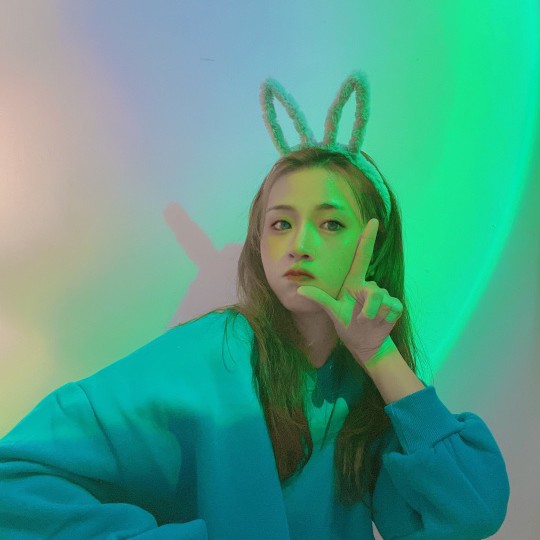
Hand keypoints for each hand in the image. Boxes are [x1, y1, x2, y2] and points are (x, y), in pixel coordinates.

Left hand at [296, 218, 402, 364]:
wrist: (364, 342)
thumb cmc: (346, 323)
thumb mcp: (332, 312)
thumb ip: (320, 299)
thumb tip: (300, 290)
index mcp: (354, 282)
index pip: (362, 256)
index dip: (368, 239)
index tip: (373, 221)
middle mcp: (369, 286)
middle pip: (374, 291)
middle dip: (368, 309)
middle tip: (359, 320)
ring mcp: (384, 295)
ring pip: (383, 301)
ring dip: (374, 316)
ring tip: (367, 322)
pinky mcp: (395, 306)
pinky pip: (393, 308)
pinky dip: (385, 320)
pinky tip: (379, 324)